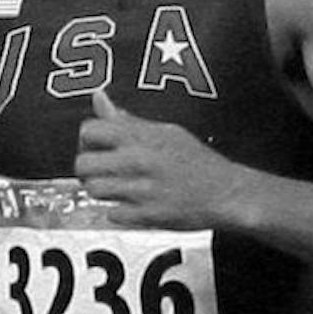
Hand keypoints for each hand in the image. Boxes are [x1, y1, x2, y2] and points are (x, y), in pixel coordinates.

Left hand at [74, 91, 247, 228]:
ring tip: (119, 189)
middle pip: (84, 164)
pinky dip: (119, 212)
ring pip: (94, 190)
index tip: (98, 148)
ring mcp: (142, 189)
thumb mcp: (167, 132)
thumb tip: (100, 98)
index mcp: (142, 137)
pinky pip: (112, 214)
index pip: (89, 130)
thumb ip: (129, 120)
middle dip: (89, 169)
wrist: (229, 194)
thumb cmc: (199, 163)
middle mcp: (139, 161)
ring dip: (102, 191)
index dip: (88, 141)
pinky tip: (134, 205)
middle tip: (103, 173)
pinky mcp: (147, 215)